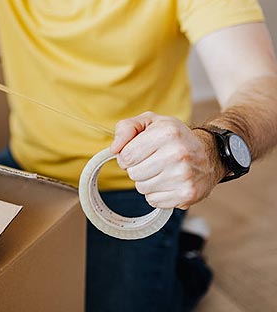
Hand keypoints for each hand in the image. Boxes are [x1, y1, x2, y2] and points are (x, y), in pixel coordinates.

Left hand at [110, 112, 224, 209]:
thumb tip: (114, 149)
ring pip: (142, 188)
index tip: (138, 152)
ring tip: (162, 171)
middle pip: (133, 173)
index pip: (126, 156)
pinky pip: (153, 200)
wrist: (210, 154)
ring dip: (147, 181)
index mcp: (167, 133)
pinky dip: (157, 194)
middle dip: (137, 168)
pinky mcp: (187, 194)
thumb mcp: (150, 122)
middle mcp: (177, 154)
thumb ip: (126, 128)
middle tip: (152, 161)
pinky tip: (169, 182)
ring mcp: (184, 176)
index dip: (126, 156)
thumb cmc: (174, 137)